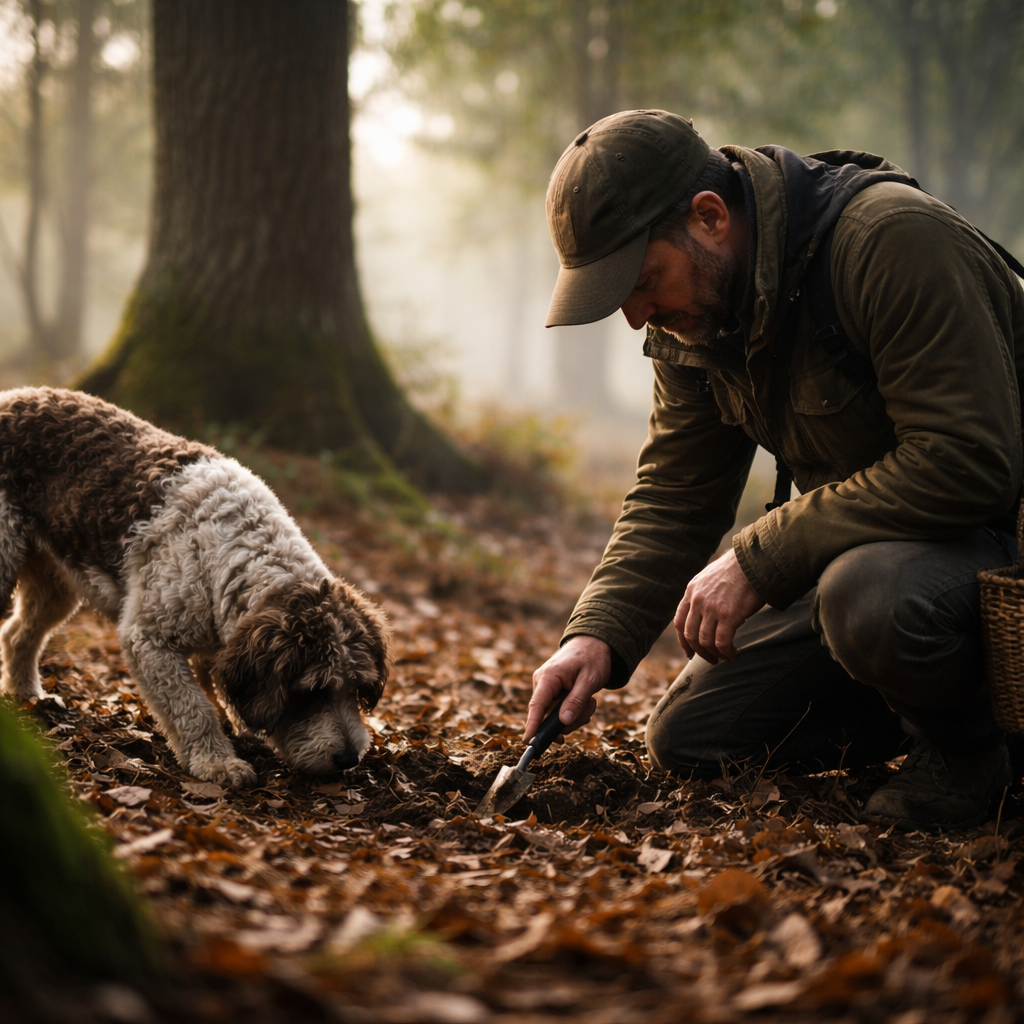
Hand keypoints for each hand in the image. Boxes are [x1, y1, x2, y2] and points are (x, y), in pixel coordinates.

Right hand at [526, 635, 610, 740]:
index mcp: (548, 677)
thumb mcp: (590, 680)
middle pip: (548, 717)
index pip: (536, 706)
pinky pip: (559, 711)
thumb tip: (563, 723)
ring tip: (590, 701)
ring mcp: (546, 688)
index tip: (528, 743)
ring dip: (575, 716)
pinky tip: (585, 702)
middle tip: (589, 708)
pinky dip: (573, 712)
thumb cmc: (592, 658)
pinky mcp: (552, 692)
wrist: (594, 643)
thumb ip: (576, 701)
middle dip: (570, 720)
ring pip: (556, 717)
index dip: (532, 726)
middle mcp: (542, 683)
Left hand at [675, 548, 763, 663]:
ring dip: (715, 654)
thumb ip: (702, 595)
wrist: (753, 562)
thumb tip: (704, 616)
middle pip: (691, 636)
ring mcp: (712, 609)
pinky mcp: (728, 616)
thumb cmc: (736, 570)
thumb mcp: (709, 578)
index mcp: (691, 592)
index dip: (683, 641)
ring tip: (726, 657)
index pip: (679, 622)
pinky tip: (735, 653)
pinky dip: (727, 652)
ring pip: (705, 642)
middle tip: (711, 659)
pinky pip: (722, 643)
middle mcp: (697, 601)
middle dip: (700, 652)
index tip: (690, 652)